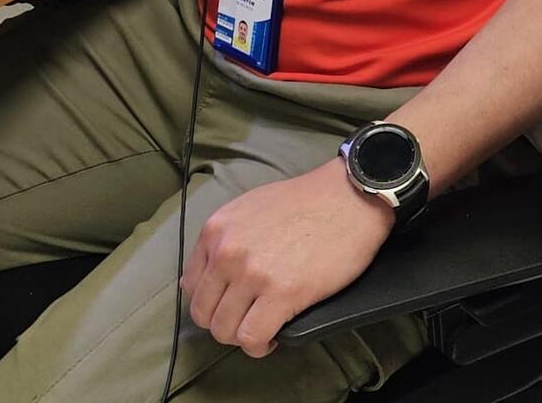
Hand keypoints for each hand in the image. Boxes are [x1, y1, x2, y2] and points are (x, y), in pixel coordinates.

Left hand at [181, 159, 393, 356]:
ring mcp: (253, 274)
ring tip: (263, 326)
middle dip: (225, 321)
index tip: (231, 301)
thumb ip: (226, 238)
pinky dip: (260, 345)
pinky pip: (252, 339)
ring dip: (242, 335)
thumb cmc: (306, 201)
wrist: (350, 196)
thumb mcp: (251, 207)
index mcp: (217, 229)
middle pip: (204, 313)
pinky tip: (274, 335)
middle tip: (249, 316)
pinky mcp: (281, 294)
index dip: (212, 300)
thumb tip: (209, 275)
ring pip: (224, 331)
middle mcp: (227, 252)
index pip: (191, 286)